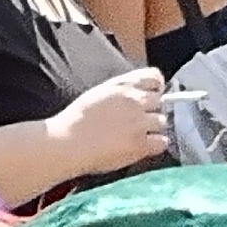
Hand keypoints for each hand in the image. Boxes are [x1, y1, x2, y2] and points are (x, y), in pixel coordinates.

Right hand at [43, 67, 168, 182]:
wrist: (64, 144)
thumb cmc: (72, 123)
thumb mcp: (96, 95)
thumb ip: (119, 91)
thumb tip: (136, 95)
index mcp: (122, 86)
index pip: (154, 77)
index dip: (155, 89)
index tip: (148, 99)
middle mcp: (134, 100)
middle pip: (160, 102)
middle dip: (151, 112)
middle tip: (137, 124)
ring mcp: (139, 122)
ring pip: (162, 122)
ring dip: (152, 130)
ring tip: (135, 138)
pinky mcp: (139, 143)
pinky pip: (162, 142)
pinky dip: (155, 146)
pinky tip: (141, 149)